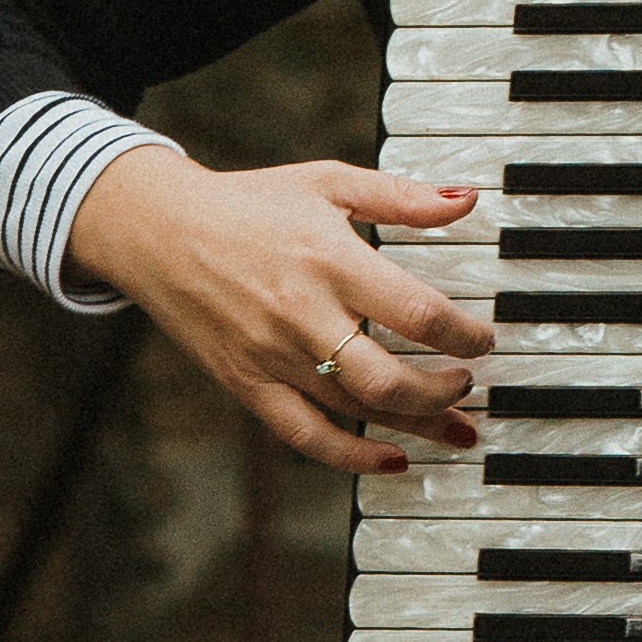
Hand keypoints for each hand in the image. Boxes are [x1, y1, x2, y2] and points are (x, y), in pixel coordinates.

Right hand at [66, 151, 495, 474]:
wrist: (158, 231)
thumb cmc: (249, 204)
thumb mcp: (328, 183)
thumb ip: (402, 197)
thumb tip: (467, 201)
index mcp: (329, 259)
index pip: (416, 312)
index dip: (464, 335)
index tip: (482, 338)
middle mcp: (301, 314)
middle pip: (388, 377)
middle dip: (444, 390)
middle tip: (468, 383)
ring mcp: (271, 356)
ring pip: (356, 411)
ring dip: (416, 426)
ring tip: (454, 428)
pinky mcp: (247, 385)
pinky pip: (306, 436)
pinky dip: (354, 457)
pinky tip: (394, 458)